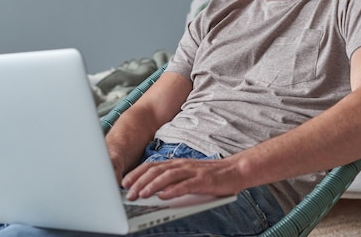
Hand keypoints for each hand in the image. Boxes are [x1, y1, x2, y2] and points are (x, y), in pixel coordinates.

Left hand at [121, 157, 243, 200]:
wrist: (235, 171)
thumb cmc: (211, 177)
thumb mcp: (188, 176)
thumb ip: (173, 181)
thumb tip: (154, 192)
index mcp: (177, 163)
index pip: (152, 166)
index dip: (137, 173)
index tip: (125, 182)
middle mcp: (182, 165)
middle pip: (156, 170)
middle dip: (140, 182)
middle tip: (128, 193)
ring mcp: (192, 171)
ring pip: (168, 176)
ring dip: (152, 186)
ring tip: (141, 194)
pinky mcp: (203, 180)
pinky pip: (185, 185)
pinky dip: (173, 190)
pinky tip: (163, 196)